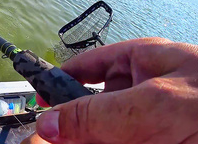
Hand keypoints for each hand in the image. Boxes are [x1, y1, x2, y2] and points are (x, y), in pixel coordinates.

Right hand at [24, 37, 197, 143]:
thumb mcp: (158, 104)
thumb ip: (99, 114)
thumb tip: (48, 123)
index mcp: (143, 62)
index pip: (89, 66)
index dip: (61, 81)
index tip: (39, 103)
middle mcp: (145, 92)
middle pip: (93, 108)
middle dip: (74, 126)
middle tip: (58, 143)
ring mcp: (154, 125)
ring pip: (107, 134)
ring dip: (88, 140)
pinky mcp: (158, 142)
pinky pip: (124, 143)